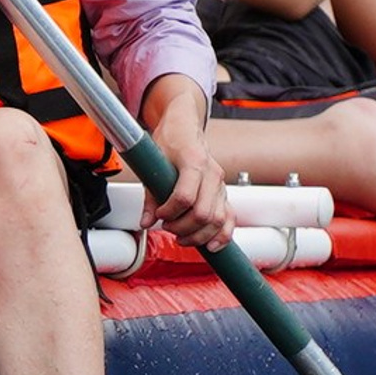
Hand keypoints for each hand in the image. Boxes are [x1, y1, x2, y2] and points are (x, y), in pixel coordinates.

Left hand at [142, 89, 229, 248]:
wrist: (185, 128)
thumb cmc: (169, 142)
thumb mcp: (154, 164)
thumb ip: (149, 195)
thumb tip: (145, 222)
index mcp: (194, 162)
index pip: (185, 197)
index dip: (169, 211)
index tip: (158, 215)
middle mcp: (212, 175)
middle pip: (203, 213)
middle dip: (182, 227)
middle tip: (167, 226)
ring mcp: (220, 185)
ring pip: (218, 220)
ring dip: (198, 235)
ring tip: (180, 236)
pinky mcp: (224, 194)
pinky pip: (230, 218)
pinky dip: (223, 236)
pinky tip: (211, 246)